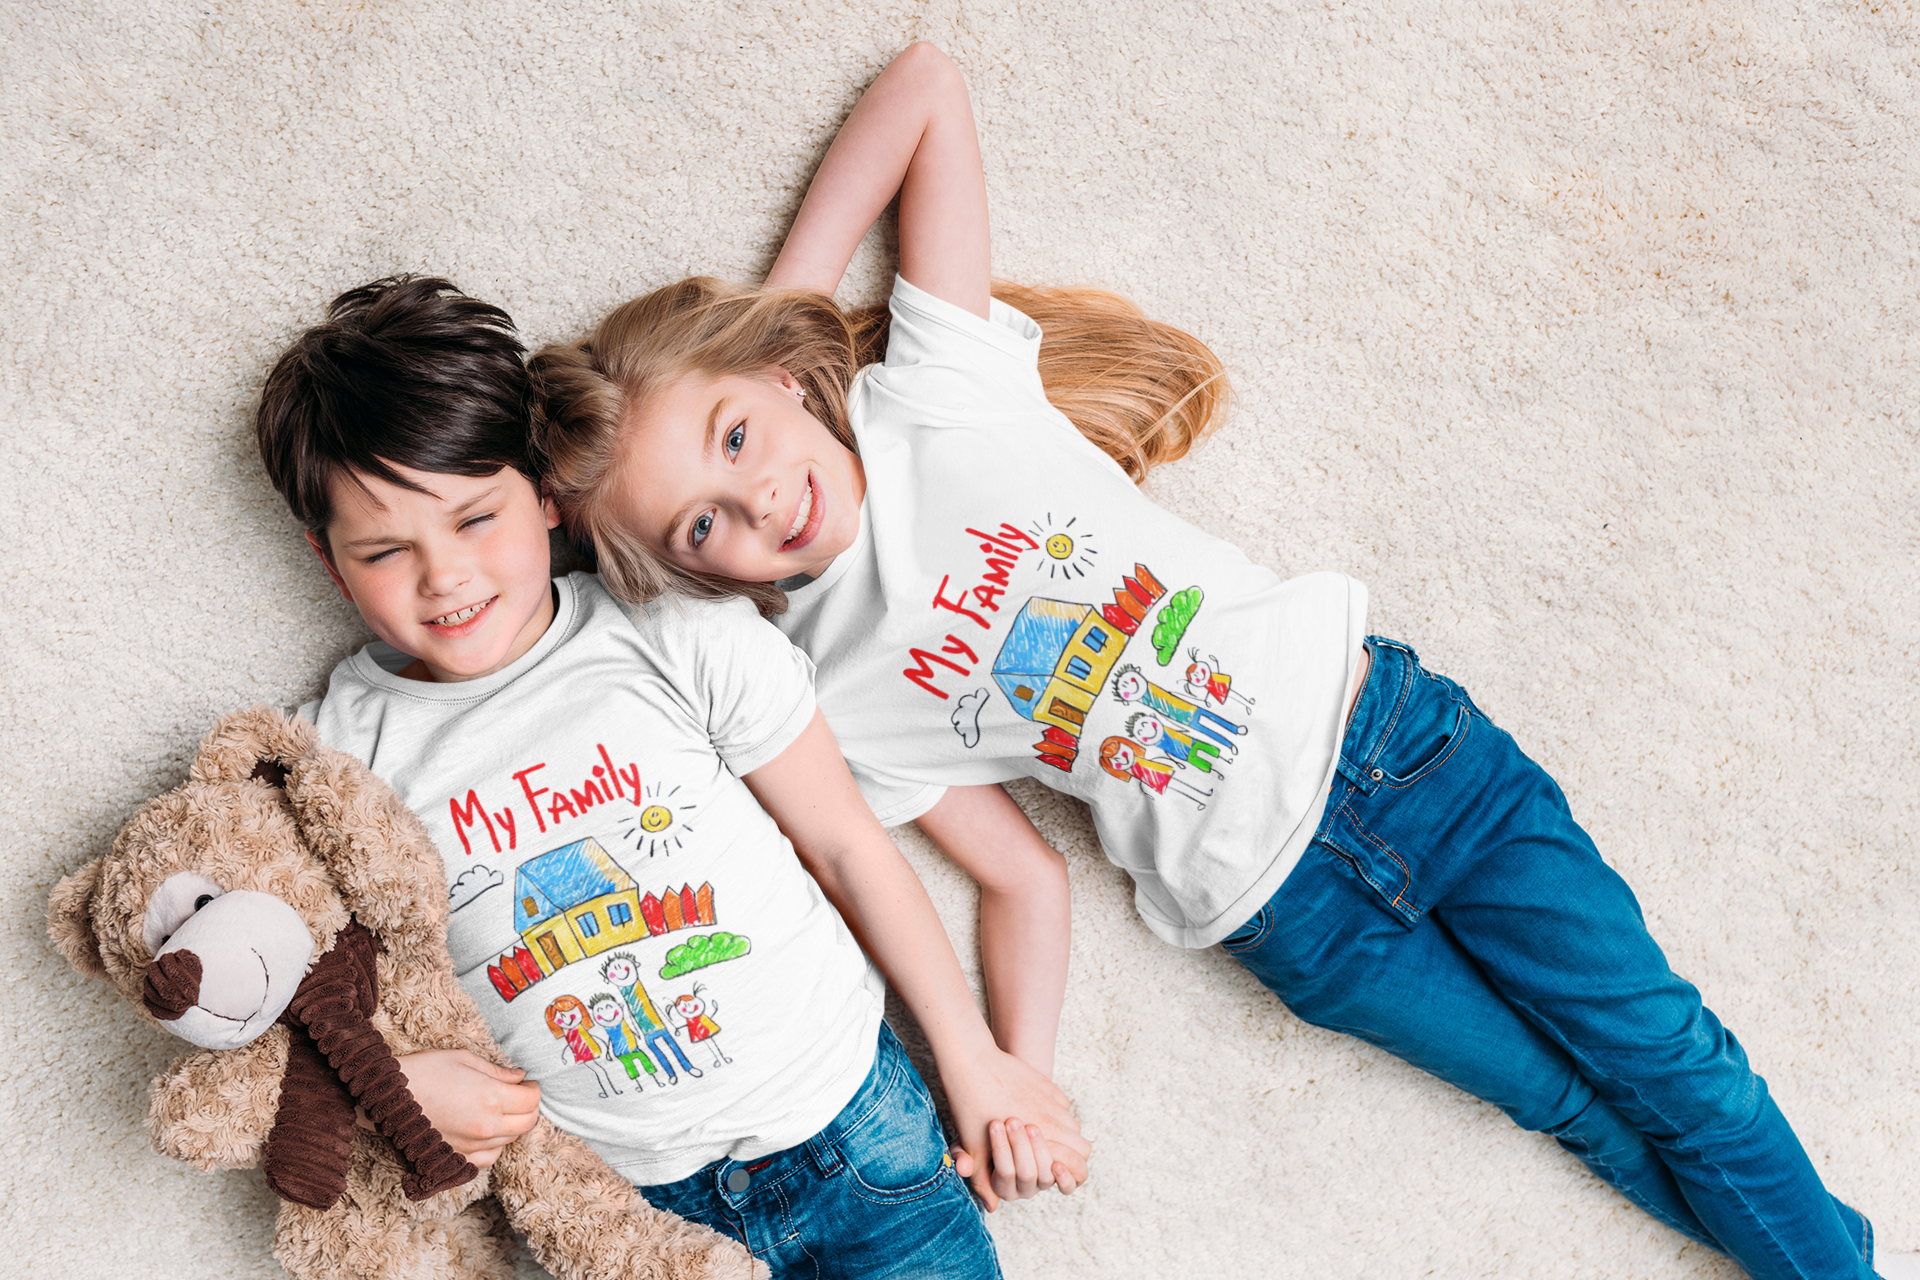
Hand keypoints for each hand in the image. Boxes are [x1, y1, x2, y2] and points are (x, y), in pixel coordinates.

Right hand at [394, 1048, 540, 1167]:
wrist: (386, 1097)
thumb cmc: (424, 1071)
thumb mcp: (464, 1058)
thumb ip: (498, 1071)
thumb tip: (519, 1077)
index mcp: (491, 1097)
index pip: (532, 1100)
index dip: (533, 1089)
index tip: (526, 1082)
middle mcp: (486, 1126)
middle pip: (527, 1123)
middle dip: (528, 1107)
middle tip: (518, 1095)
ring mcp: (472, 1145)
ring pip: (510, 1141)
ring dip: (512, 1125)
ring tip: (499, 1109)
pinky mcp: (456, 1156)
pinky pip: (489, 1158)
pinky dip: (494, 1146)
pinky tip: (485, 1131)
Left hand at [942, 1044, 1089, 1210]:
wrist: (971, 1063)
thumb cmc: (970, 1108)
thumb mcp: (975, 1148)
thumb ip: (985, 1180)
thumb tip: (992, 1207)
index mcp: (1040, 1138)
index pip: (1077, 1165)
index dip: (1070, 1175)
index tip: (1053, 1173)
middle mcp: (1052, 1119)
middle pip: (1082, 1147)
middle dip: (1069, 1156)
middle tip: (1050, 1159)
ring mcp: (1051, 1099)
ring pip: (1074, 1125)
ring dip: (1063, 1134)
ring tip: (1040, 1137)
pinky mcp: (1046, 1083)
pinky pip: (1063, 1104)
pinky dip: (1056, 1113)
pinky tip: (1035, 1114)